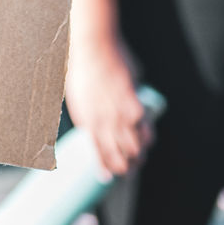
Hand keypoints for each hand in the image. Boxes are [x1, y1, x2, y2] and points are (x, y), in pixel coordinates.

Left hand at [65, 33, 152, 177]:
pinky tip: (147, 138)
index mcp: (84, 120)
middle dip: (125, 168)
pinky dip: (147, 136)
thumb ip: (87, 111)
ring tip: (140, 157)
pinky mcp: (133, 105)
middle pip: (118, 157)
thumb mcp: (76, 93)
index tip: (108, 177)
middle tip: (130, 171)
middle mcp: (101, 122)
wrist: (91, 47)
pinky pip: (145, 129)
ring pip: (134, 148)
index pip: (97, 154)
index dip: (105, 168)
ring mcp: (118, 115)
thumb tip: (94, 121)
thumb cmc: (80, 65)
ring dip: (139, 155)